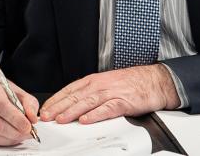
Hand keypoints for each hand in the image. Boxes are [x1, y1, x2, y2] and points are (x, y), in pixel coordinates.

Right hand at [0, 74, 38, 145]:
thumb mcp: (15, 89)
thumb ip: (28, 102)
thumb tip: (32, 118)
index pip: (0, 105)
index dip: (15, 118)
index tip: (27, 126)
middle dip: (14, 132)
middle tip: (26, 134)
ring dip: (7, 139)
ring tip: (18, 136)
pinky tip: (7, 138)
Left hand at [40, 64, 178, 124]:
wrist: (154, 81)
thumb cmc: (130, 84)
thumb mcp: (106, 83)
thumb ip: (90, 92)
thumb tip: (72, 104)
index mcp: (94, 80)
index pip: (69, 89)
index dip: (56, 99)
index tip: (45, 109)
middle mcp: (100, 85)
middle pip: (75, 96)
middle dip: (58, 107)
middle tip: (46, 116)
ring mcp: (111, 93)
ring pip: (87, 102)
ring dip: (72, 111)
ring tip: (61, 119)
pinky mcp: (123, 102)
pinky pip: (107, 109)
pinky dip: (95, 114)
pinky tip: (86, 120)